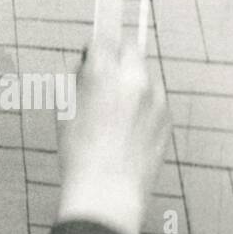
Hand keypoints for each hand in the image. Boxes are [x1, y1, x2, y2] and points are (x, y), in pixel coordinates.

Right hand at [56, 37, 169, 233]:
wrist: (108, 191)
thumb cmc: (80, 155)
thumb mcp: (65, 112)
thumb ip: (75, 82)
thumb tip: (84, 67)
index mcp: (105, 76)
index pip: (102, 42)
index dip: (94, 48)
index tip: (90, 56)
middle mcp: (134, 80)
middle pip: (130, 49)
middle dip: (118, 56)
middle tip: (105, 75)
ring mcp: (155, 99)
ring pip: (145, 74)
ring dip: (133, 81)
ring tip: (116, 109)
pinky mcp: (166, 117)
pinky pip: (155, 99)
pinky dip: (144, 104)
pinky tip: (129, 128)